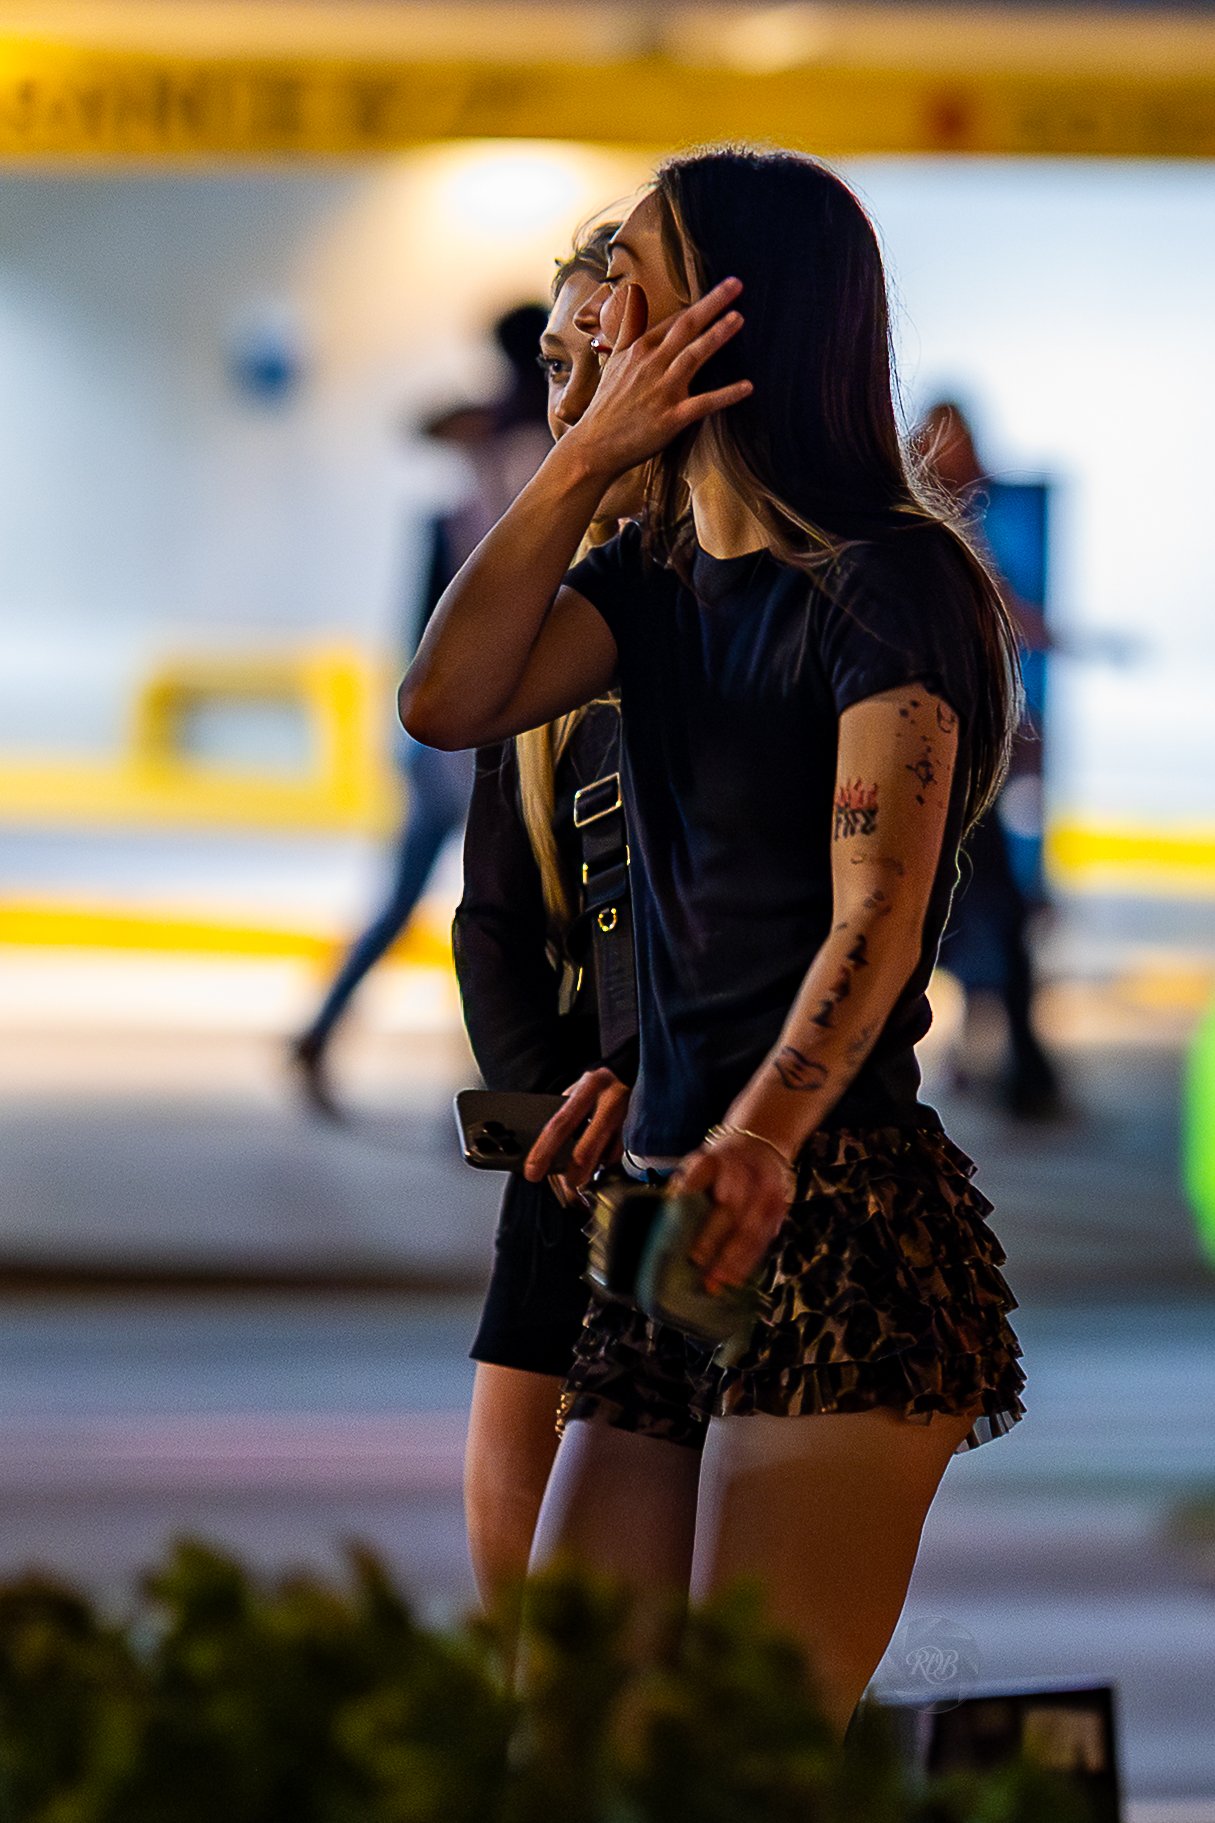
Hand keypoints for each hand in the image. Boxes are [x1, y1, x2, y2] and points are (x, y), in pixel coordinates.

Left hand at [524, 1067, 629, 1199]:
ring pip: (606, 1156)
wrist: (637, 1070)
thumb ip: (566, 1110)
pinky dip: (606, 1162)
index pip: (561, 1123)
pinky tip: (599, 1162)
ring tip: (580, 1177)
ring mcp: (628, 1117)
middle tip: (566, 1185)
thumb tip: (545, 1145)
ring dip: (591, 1170)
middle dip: (573, 1173)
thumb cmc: (600, 1084)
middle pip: (587, 1148)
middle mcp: (611, 1101)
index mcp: (589, 1087)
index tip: (533, 1171)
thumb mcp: (580, 1088)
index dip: (544, 1150)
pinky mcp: (639, 1129)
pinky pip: (619, 1154)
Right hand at [562, 277, 751, 481]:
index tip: (720, 290)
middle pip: (686, 327)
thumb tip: (630, 303)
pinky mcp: (671, 417)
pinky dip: (726, 395)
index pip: (673, 321)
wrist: (594, 445)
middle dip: (712, 303)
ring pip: (694, 355)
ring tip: (739, 318)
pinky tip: (747, 386)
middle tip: (736, 284)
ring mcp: (662, 390)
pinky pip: (704, 403)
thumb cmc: (606, 406)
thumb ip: (628, 332)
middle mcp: (651, 365)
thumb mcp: (613, 363)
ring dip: (717, 335)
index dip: (697, 305)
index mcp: (639, 350)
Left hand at [674, 1132, 795, 1295]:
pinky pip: (765, 1239)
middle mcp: (745, 1172)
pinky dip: (749, 1261)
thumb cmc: (720, 1165)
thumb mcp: (699, 1164)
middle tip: (696, 1261)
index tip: (680, 1206)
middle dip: (713, 1237)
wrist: (763, 1147)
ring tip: (717, 1281)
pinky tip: (736, 1279)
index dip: (693, 1187)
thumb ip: (684, 1188)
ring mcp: (767, 1190)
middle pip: (731, 1207)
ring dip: (733, 1258)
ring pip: (751, 1228)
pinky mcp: (780, 1208)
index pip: (704, 1171)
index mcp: (718, 1158)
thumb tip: (666, 1220)